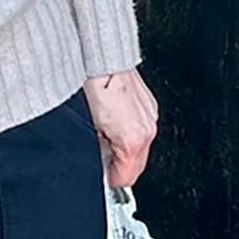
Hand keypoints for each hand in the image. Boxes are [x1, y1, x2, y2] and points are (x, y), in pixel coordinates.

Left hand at [82, 68, 158, 187]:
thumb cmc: (92, 85)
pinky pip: (142, 127)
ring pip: (140, 147)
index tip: (103, 178)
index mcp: (132, 139)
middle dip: (118, 163)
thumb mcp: (87, 126)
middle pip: (136, 164)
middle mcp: (147, 128)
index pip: (127, 178)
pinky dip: (128, 128)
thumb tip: (99, 161)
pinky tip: (112, 118)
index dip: (111, 180)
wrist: (102, 58)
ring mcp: (150, 115)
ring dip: (122, 146)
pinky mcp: (149, 103)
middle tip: (100, 154)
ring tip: (103, 132)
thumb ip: (97, 150)